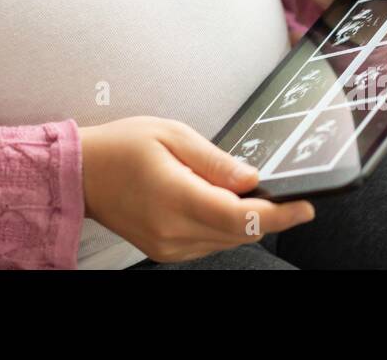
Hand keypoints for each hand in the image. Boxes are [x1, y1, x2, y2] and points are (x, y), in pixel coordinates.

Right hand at [78, 117, 315, 263]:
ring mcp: (168, 246)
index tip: (305, 207)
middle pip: (239, 233)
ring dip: (242, 220)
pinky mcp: (166, 251)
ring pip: (226, 241)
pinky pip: (209, 243)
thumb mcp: (171, 135)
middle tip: (278, 190)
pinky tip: (214, 201)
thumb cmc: (121, 147)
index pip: (240, 217)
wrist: (81, 173)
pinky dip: (221, 225)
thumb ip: (216, 160)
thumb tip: (252, 178)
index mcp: (175, 198)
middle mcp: (173, 230)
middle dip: (265, 214)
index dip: (279, 214)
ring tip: (232, 188)